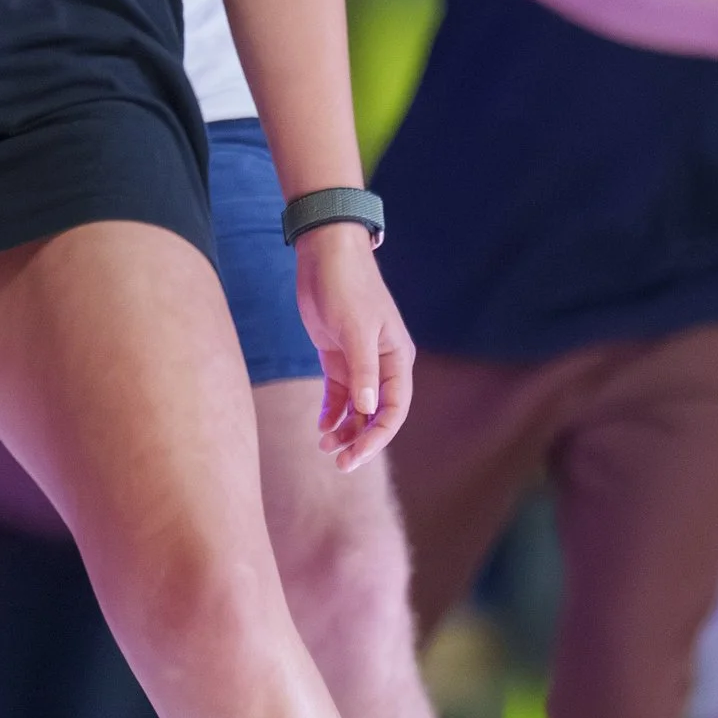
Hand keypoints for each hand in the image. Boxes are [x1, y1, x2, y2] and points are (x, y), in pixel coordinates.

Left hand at [291, 222, 413, 469]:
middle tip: (339, 463)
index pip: (394, 410)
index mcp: (397, 359)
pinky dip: (332, 413)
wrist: (326, 254)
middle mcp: (382, 365)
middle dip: (360, 440)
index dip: (378, 437)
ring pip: (357, 409)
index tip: (356, 457)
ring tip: (325, 448)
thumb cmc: (347, 286)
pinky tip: (321, 429)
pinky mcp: (337, 357)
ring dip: (345, 430)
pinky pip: (339, 395)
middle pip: (376, 415)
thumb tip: (369, 410)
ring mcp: (359, 362)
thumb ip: (362, 370)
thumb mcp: (355, 329)